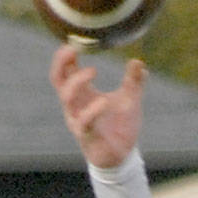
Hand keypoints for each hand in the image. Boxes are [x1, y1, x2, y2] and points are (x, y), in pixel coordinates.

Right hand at [50, 46, 145, 168]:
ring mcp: (78, 120)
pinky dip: (92, 110)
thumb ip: (133, 82)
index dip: (65, 55)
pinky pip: (84, 121)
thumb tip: (139, 62)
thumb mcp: (130, 100)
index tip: (74, 40)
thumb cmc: (120, 127)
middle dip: (61, 63)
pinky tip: (105, 101)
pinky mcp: (86, 136)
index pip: (65, 70)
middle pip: (58, 79)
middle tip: (72, 48)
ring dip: (77, 81)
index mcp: (82, 94)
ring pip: (66, 97)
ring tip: (93, 70)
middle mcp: (75, 105)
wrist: (122, 157)